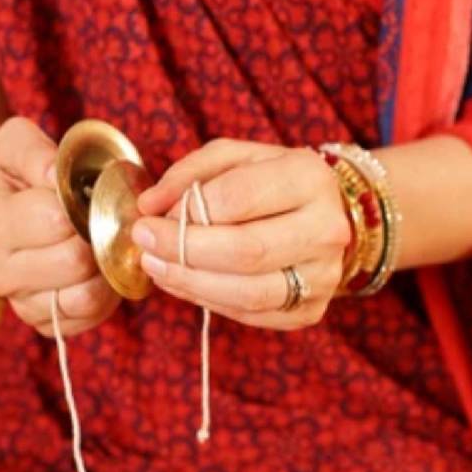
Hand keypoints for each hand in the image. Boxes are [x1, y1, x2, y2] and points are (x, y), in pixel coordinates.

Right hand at [0, 117, 119, 335]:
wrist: (8, 210)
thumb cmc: (21, 176)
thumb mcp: (18, 145)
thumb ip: (34, 151)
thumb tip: (55, 177)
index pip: (57, 219)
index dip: (84, 204)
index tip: (88, 195)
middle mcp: (1, 271)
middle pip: (74, 260)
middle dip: (99, 236)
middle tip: (102, 222)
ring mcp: (22, 303)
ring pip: (84, 295)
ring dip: (105, 269)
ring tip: (103, 246)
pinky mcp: (46, 325)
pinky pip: (89, 316)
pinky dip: (106, 295)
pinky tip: (100, 271)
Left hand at [134, 139, 350, 329]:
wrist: (327, 216)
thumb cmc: (272, 182)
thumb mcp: (234, 158)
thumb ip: (190, 172)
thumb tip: (149, 205)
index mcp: (309, 178)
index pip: (238, 198)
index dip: (186, 211)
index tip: (149, 217)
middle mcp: (327, 229)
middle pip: (245, 251)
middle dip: (183, 250)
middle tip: (145, 245)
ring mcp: (323, 275)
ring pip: (248, 292)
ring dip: (190, 282)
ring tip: (156, 267)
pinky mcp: (311, 309)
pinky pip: (251, 314)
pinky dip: (208, 301)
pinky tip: (183, 282)